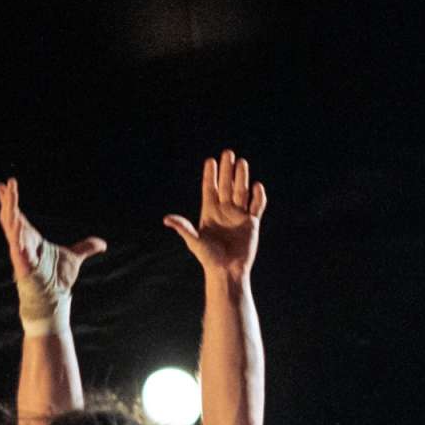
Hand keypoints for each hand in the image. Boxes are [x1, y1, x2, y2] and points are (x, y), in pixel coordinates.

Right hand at [0, 177, 105, 321]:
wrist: (54, 299)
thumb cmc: (58, 280)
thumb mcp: (75, 258)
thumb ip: (86, 248)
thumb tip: (102, 244)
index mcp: (31, 239)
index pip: (17, 217)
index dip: (11, 202)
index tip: (3, 187)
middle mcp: (22, 243)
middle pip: (10, 218)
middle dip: (7, 201)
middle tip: (2, 184)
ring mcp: (20, 252)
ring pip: (10, 226)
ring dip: (8, 209)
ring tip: (7, 193)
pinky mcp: (22, 262)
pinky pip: (16, 244)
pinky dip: (16, 231)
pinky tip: (15, 218)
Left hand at [163, 149, 265, 282]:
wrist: (227, 271)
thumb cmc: (209, 258)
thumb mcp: (194, 242)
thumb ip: (183, 228)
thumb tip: (166, 218)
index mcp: (209, 212)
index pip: (210, 188)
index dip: (210, 175)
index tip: (210, 160)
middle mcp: (224, 210)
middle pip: (227, 185)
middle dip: (227, 170)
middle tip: (228, 153)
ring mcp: (238, 215)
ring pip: (241, 191)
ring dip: (241, 177)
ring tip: (242, 162)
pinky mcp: (252, 223)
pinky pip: (256, 206)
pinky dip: (258, 196)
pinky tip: (256, 186)